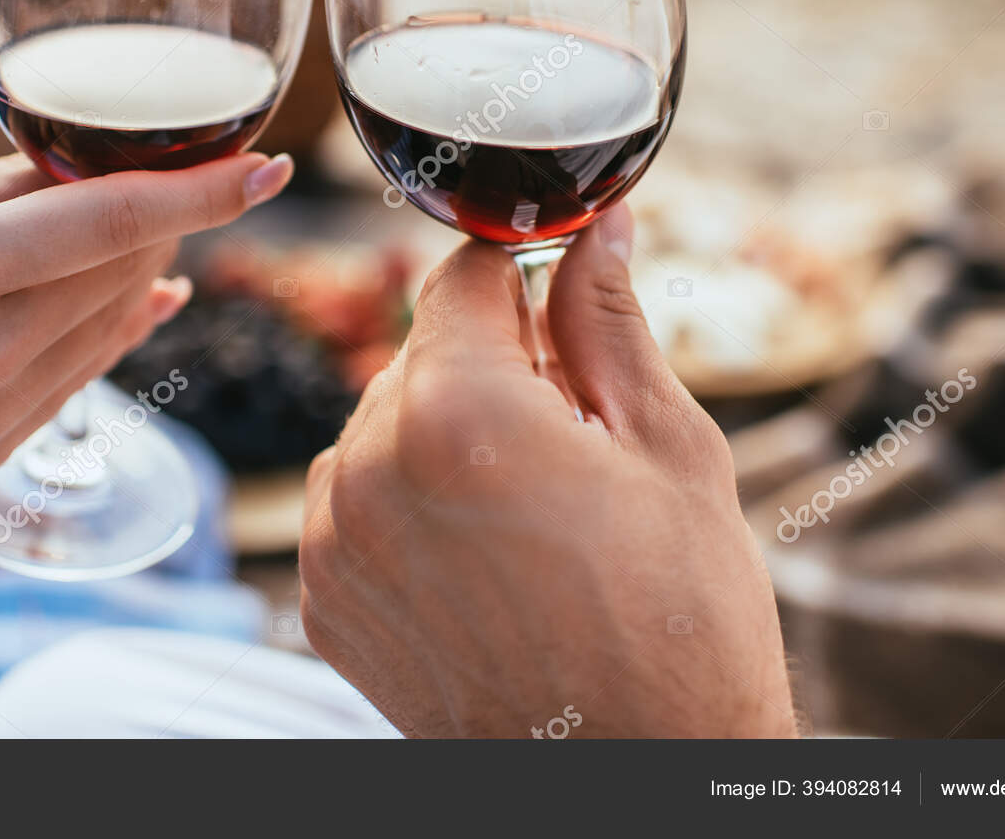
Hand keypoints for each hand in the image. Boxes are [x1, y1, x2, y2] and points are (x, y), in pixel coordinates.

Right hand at [0, 151, 292, 531]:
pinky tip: (150, 299)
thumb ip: (7, 193)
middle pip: (127, 273)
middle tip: (183, 172)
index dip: (205, 191)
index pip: (114, 224)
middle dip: (166, 219)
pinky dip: (120, 329)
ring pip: (115, 327)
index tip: (271, 167)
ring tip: (164, 228)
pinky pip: (85, 376)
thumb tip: (99, 168)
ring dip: (147, 272)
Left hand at [298, 207, 795, 737]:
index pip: (461, 278)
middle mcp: (369, 469)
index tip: (557, 293)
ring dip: (444, 434)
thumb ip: (609, 321)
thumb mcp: (668, 448)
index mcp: (458, 413)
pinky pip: (356, 499)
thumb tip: (601, 227)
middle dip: (491, 367)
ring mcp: (336, 543)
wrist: (635, 776)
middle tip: (571, 432)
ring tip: (531, 506)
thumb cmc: (679, 620)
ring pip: (382, 424)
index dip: (519, 273)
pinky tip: (483, 552)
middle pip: (420, 353)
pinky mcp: (326, 601)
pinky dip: (408, 502)